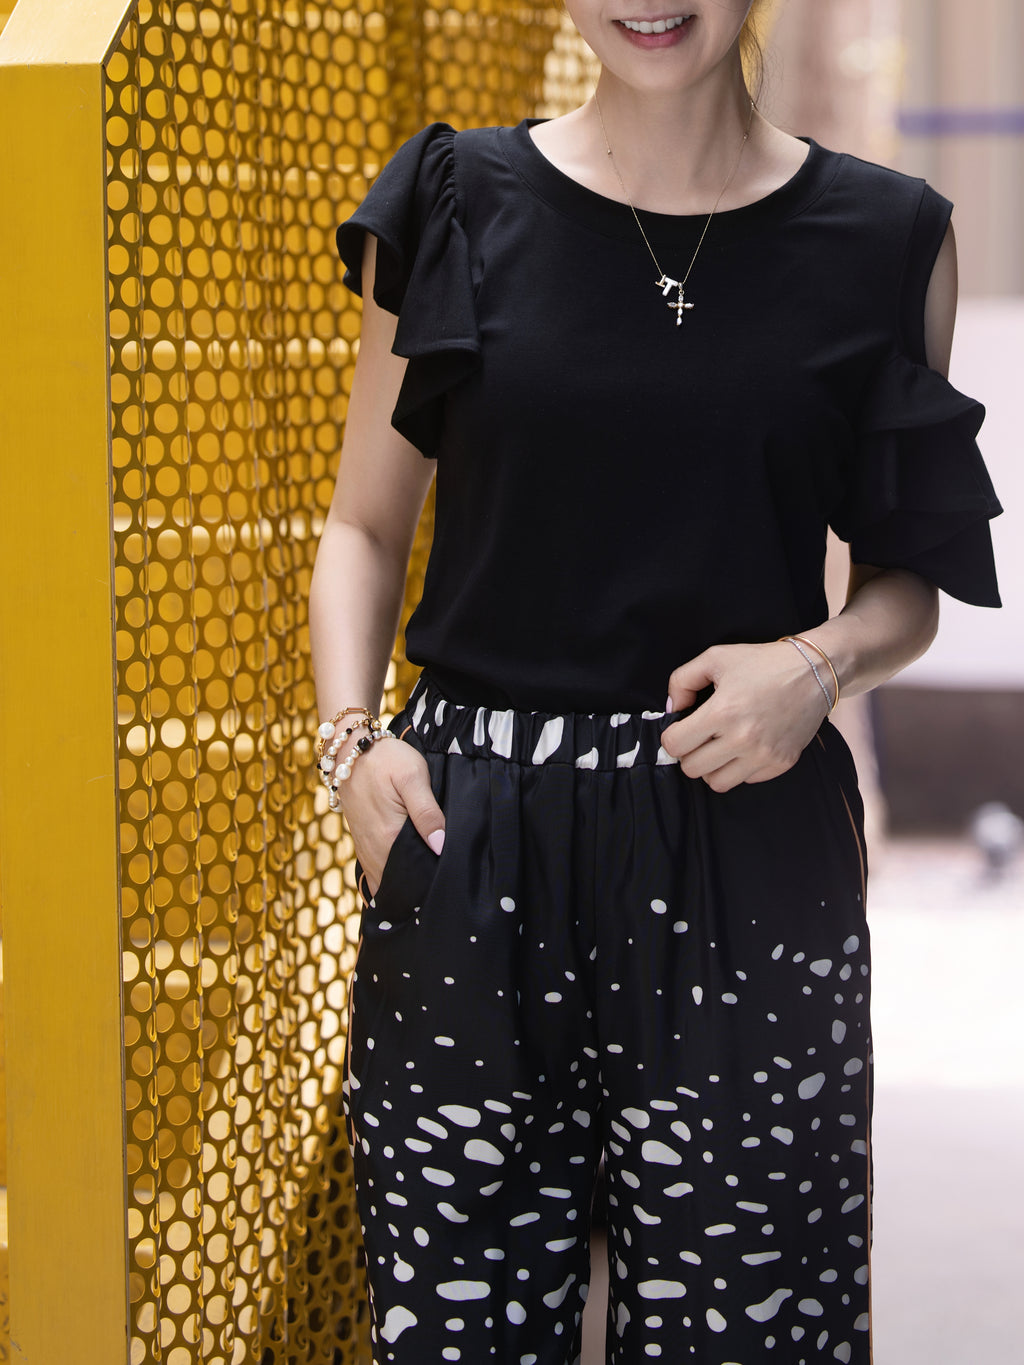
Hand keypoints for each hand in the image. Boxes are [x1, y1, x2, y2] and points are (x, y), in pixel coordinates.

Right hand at [338, 736, 444, 895]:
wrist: (350, 747)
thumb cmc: (385, 758)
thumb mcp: (413, 777)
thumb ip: (427, 812)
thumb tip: (440, 846)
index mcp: (388, 836)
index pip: (413, 874)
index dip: (431, 881)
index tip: (450, 882)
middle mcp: (373, 848)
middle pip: (399, 882)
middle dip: (419, 889)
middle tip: (443, 888)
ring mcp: (365, 846)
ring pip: (384, 880)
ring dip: (403, 886)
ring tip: (426, 889)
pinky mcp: (362, 840)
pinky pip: (375, 870)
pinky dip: (388, 878)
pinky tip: (404, 880)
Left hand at [662, 642, 830, 792]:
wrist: (814, 670)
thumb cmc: (763, 662)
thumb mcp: (715, 658)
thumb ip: (682, 681)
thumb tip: (671, 710)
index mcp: (722, 712)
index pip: (675, 745)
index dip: (672, 736)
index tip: (682, 727)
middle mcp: (742, 739)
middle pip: (692, 769)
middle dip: (690, 753)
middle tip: (700, 737)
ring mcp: (764, 755)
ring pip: (717, 783)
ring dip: (712, 767)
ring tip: (720, 746)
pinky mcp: (781, 763)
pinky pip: (746, 780)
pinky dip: (740, 767)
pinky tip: (745, 746)